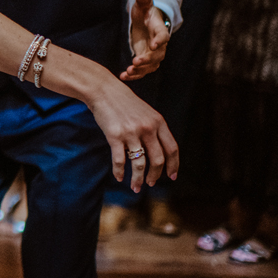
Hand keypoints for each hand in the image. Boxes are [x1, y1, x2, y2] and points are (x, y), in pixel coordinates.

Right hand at [86, 75, 178, 191]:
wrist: (103, 90)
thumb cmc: (124, 102)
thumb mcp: (146, 112)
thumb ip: (155, 129)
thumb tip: (159, 152)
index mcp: (158, 122)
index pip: (172, 149)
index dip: (173, 165)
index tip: (171, 176)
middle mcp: (147, 128)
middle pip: (158, 159)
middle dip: (155, 176)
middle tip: (151, 183)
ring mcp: (131, 132)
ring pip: (140, 164)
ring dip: (139, 179)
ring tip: (136, 187)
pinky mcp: (114, 136)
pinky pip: (120, 160)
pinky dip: (120, 172)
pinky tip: (119, 177)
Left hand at [121, 0, 168, 80]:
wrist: (147, 23)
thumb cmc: (145, 12)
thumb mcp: (143, 5)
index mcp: (159, 30)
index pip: (163, 36)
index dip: (160, 40)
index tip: (154, 44)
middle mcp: (159, 44)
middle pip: (157, 55)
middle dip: (147, 60)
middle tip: (135, 62)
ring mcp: (152, 54)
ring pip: (150, 66)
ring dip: (140, 71)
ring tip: (128, 72)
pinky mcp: (145, 60)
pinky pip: (142, 70)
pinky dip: (134, 75)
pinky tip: (123, 76)